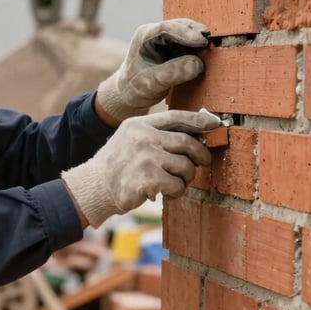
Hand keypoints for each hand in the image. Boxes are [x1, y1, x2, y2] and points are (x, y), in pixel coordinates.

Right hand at [61, 109, 219, 227]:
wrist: (95, 186)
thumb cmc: (118, 163)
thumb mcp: (130, 138)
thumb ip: (156, 134)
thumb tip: (195, 135)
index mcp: (139, 124)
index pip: (176, 116)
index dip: (199, 120)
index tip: (215, 124)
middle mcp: (143, 137)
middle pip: (187, 142)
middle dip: (201, 155)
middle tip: (203, 163)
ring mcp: (145, 157)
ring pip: (186, 166)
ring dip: (187, 177)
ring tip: (176, 182)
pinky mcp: (148, 178)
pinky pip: (177, 185)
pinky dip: (177, 191)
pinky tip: (166, 193)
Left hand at [96, 19, 210, 121]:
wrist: (130, 93)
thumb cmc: (134, 87)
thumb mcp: (150, 83)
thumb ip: (172, 73)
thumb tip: (197, 64)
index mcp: (144, 36)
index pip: (166, 28)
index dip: (185, 33)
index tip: (201, 41)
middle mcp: (156, 33)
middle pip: (181, 27)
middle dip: (197, 34)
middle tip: (212, 45)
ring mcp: (167, 40)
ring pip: (189, 34)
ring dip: (200, 42)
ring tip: (211, 52)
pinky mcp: (177, 48)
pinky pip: (191, 45)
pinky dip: (200, 50)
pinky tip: (207, 57)